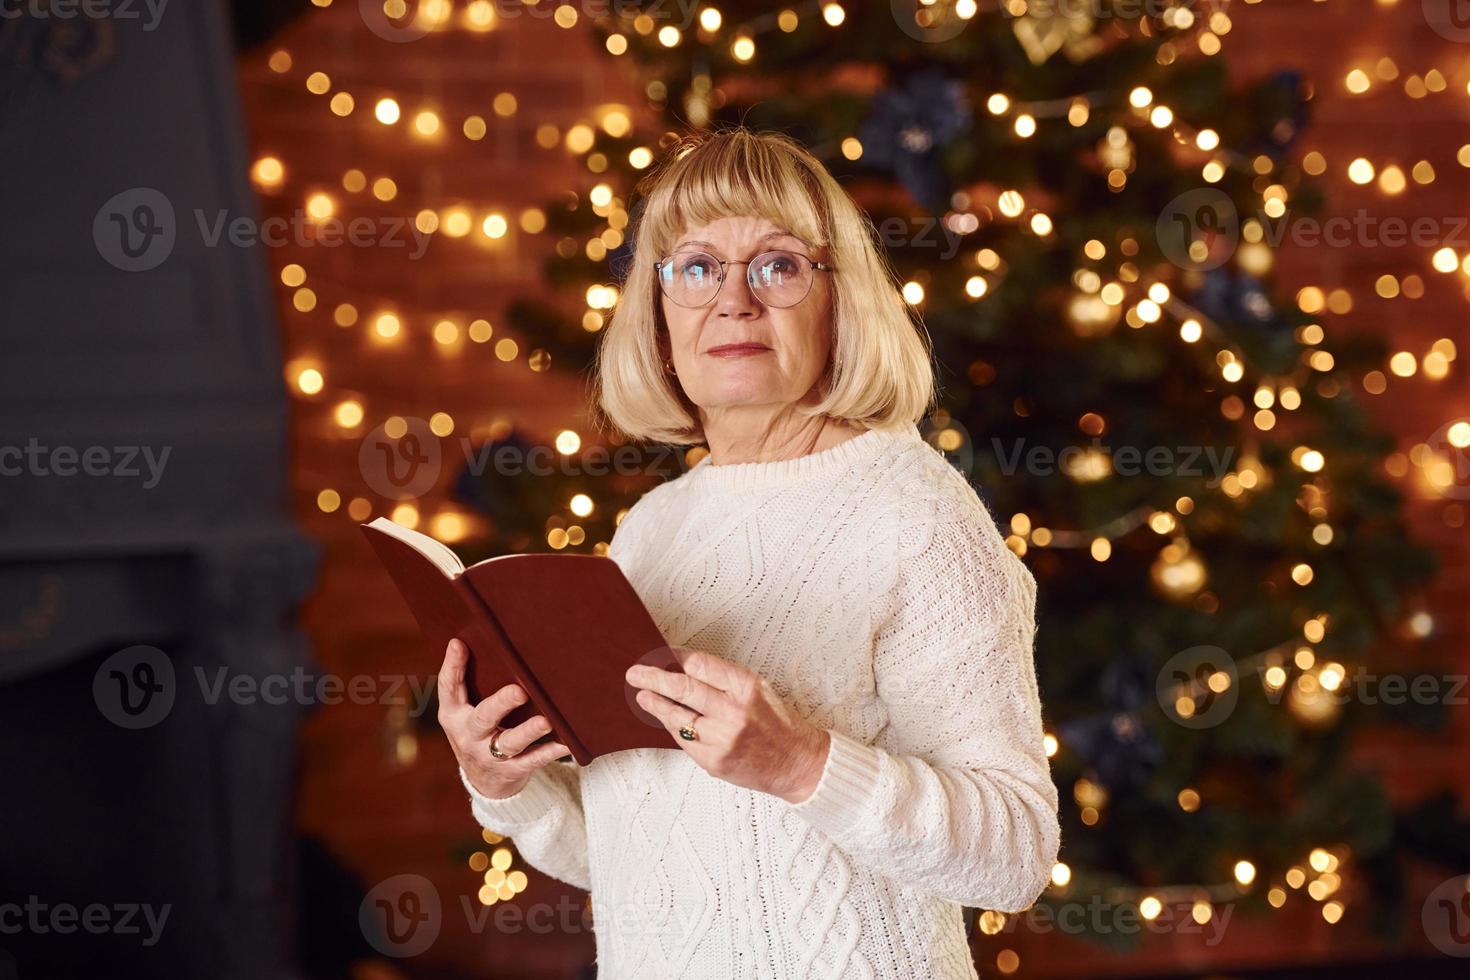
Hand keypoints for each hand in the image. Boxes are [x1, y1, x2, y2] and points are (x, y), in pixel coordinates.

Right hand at [438, 639, 570, 799]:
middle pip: (483, 718)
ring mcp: (489, 755)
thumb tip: (486, 639)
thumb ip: (472, 682)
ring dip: (529, 731)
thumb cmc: (479, 729)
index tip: (459, 643)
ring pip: (510, 743)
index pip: (448, 689)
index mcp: (454, 715)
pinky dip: (549, 752)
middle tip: (519, 691)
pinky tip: (565, 742)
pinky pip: (532, 761)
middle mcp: (469, 735)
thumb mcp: (465, 710)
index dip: (452, 667)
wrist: (484, 781)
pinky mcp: (512, 770)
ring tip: (546, 720)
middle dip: (501, 704)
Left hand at [625, 648, 829, 803]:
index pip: (699, 665)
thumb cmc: (776, 722)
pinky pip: (684, 740)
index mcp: (745, 687)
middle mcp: (733, 712)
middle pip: (682, 688)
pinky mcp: (713, 761)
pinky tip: (666, 718)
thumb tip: (684, 668)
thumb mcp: (757, 689)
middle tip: (635, 673)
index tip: (661, 653)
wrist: (795, 761)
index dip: (675, 657)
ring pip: (677, 717)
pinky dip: (673, 726)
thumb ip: (723, 679)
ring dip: (655, 704)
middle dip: (653, 678)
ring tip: (643, 695)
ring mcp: (721, 739)